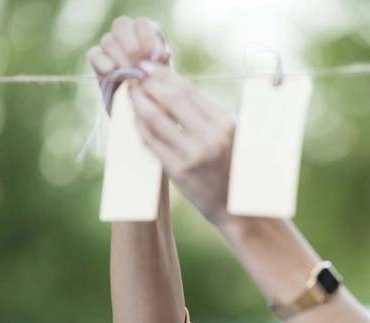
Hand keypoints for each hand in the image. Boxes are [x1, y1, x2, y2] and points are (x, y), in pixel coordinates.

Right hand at [86, 16, 170, 89]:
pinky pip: (93, 54)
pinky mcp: (97, 60)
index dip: (148, 38)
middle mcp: (126, 33)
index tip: (155, 57)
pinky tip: (111, 72)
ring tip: (130, 75)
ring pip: (108, 40)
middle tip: (139, 65)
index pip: (142, 23)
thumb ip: (163, 60)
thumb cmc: (157, 83)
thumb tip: (163, 54)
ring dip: (120, 58)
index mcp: (145, 31)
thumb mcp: (165, 71)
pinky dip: (102, 63)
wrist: (142, 100)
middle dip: (131, 45)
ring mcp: (109, 45)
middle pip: (121, 24)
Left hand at [130, 63, 235, 224]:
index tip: (149, 66)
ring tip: (131, 92)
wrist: (238, 209)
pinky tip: (135, 120)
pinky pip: (152, 143)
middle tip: (134, 73)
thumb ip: (209, 114)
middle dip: (148, 82)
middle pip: (171, 98)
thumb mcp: (233, 136)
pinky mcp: (179, 172)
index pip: (188, 90)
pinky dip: (140, 127)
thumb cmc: (235, 169)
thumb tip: (179, 86)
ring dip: (139, 101)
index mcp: (226, 124)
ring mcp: (194, 155)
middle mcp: (211, 137)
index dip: (164, 75)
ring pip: (156, 118)